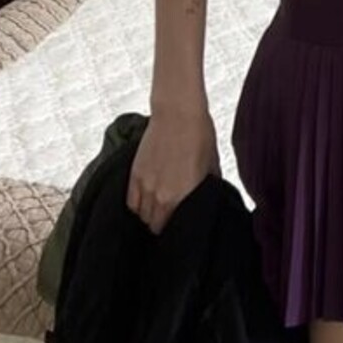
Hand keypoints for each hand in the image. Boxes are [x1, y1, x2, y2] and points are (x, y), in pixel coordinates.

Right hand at [126, 104, 219, 235]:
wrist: (178, 111)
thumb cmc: (199, 134)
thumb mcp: (211, 164)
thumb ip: (208, 186)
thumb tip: (211, 197)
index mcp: (182, 197)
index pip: (173, 229)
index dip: (176, 231)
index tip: (180, 228)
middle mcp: (160, 196)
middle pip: (154, 226)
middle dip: (162, 225)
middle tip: (170, 219)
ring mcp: (145, 185)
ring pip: (141, 215)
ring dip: (149, 216)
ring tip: (158, 210)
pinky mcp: (134, 174)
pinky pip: (131, 202)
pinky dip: (137, 205)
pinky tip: (146, 200)